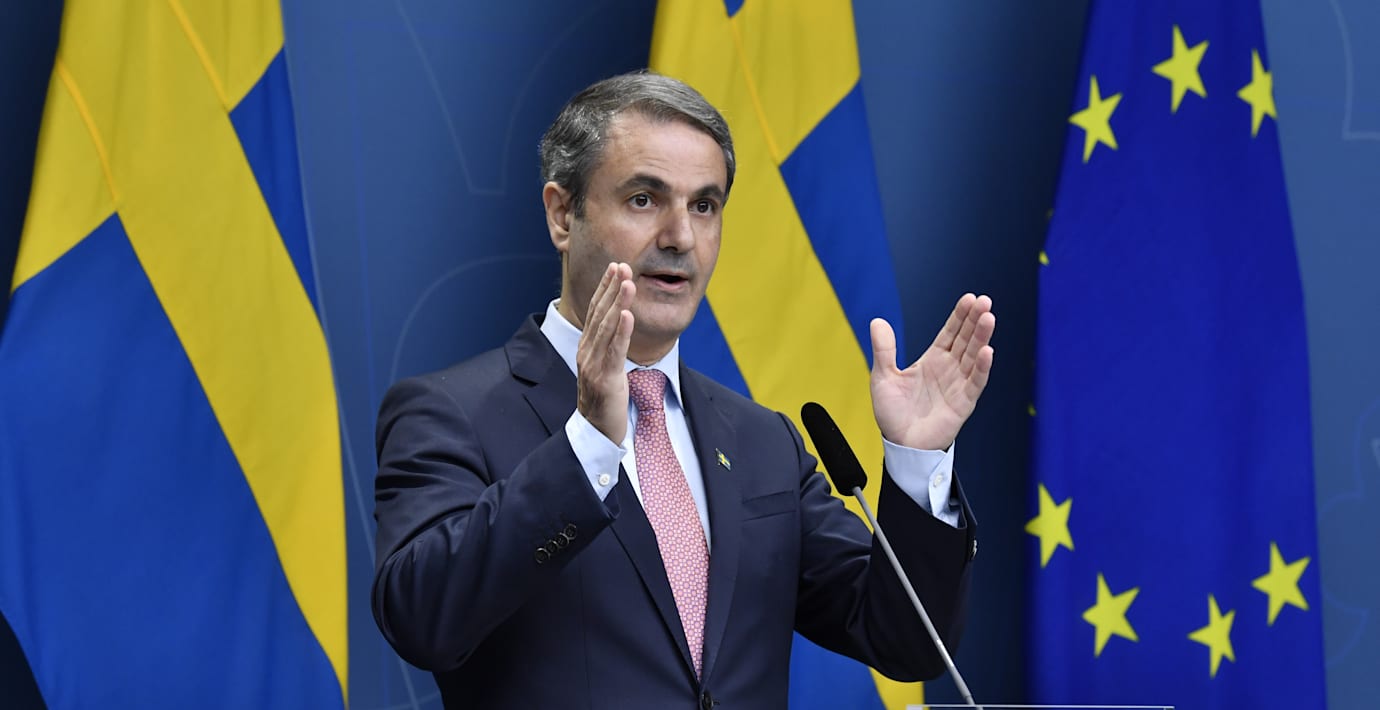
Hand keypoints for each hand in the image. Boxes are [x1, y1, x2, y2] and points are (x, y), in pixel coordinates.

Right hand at [577, 263, 635, 443]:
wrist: (596, 432)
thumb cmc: (604, 400)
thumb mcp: (605, 367)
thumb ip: (608, 346)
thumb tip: (620, 323)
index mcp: (586, 348)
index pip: (595, 312)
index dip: (605, 288)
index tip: (615, 267)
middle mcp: (586, 352)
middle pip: (599, 314)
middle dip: (611, 288)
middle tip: (622, 265)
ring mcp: (593, 366)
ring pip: (606, 329)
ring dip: (617, 303)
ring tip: (627, 282)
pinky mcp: (605, 380)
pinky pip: (614, 352)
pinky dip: (621, 332)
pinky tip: (628, 315)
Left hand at [870, 294, 994, 450]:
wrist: (900, 445)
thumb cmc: (893, 414)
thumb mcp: (883, 377)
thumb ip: (884, 350)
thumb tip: (877, 321)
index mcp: (932, 361)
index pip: (950, 333)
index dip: (960, 316)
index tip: (969, 299)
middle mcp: (949, 370)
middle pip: (965, 339)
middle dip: (975, 320)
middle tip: (984, 301)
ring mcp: (958, 385)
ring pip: (973, 357)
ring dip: (981, 338)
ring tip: (988, 318)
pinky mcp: (963, 403)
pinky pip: (975, 383)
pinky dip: (982, 368)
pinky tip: (987, 352)